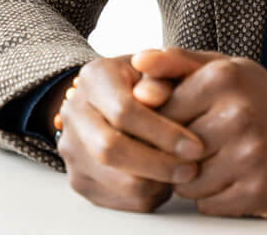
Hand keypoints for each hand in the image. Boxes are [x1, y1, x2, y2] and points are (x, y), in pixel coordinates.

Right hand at [52, 53, 204, 212]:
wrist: (118, 97)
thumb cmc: (149, 79)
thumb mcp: (160, 67)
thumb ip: (163, 75)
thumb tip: (157, 96)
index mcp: (94, 78)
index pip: (124, 111)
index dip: (162, 132)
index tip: (195, 146)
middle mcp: (73, 113)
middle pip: (110, 149)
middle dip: (157, 164)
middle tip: (192, 169)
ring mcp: (71, 149)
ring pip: (113, 180)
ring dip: (154, 183)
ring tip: (183, 174)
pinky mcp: (78, 178)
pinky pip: (114, 199)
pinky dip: (144, 195)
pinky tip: (165, 181)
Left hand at [131, 47, 266, 217]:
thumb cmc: (264, 99)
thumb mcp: (227, 68)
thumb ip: (179, 63)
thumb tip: (138, 61)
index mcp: (224, 79)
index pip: (160, 112)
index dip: (163, 124)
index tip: (180, 123)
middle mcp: (237, 115)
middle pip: (171, 150)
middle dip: (179, 153)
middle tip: (203, 144)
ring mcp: (250, 156)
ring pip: (186, 183)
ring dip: (194, 179)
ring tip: (220, 161)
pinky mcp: (259, 191)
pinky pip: (208, 206)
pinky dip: (215, 197)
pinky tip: (234, 178)